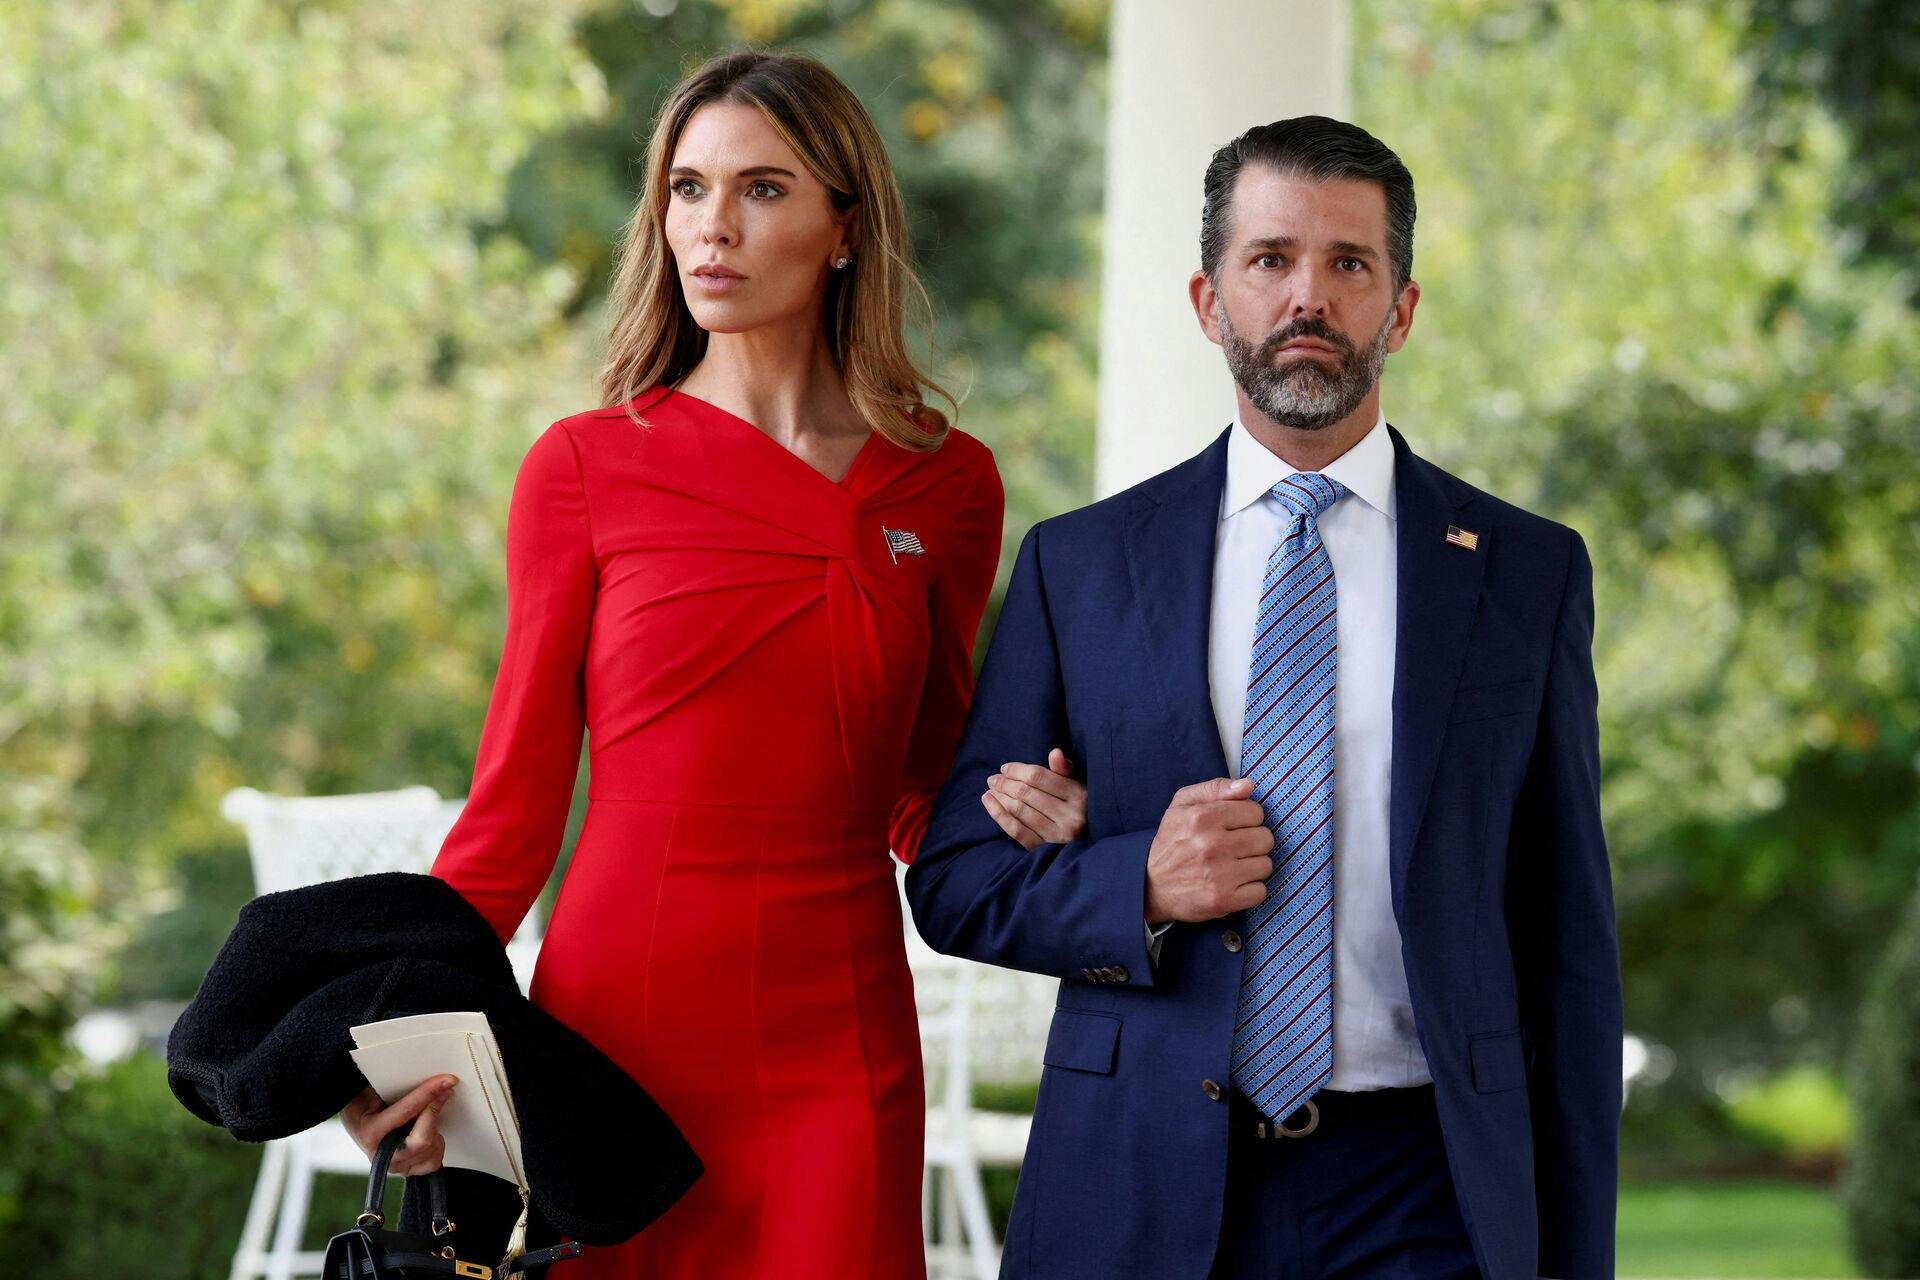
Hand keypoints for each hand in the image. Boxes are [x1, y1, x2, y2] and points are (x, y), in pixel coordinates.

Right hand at [339, 1075, 456, 1176]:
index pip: (406, 1111)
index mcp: (370, 1133)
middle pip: (422, 1140)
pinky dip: (436, 1145)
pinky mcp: (407, 1171)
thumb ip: (395, 1089)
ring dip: (435, 1128)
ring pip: (430, 1148)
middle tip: (443, 1091)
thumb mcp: (371, 1093)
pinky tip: (427, 1133)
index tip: (447, 1081)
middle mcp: (381, 1156)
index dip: (429, 1093)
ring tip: (425, 1116)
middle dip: (434, 1113)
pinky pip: (433, 1162)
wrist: (357, 1125)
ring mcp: (395, 1167)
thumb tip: (424, 1079)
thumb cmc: (364, 1107)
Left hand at [982, 748, 1086, 849]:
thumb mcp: (1075, 787)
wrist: (1082, 846)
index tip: (1004, 768)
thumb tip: (1055, 752)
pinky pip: (1016, 830)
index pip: (1039, 776)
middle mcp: (1071, 817)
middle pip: (1026, 793)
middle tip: (993, 779)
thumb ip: (1063, 769)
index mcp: (1079, 796)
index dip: (1017, 770)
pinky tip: (988, 801)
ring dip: (1000, 797)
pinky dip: (998, 814)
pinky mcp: (1044, 850)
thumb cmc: (1076, 809)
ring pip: (1019, 810)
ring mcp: (1058, 836)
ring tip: (991, 790)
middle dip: (1005, 783)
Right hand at [1142, 777, 1273, 923]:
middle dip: (1253, 842)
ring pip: (1265, 865)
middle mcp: (1212, 845)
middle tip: (1234, 848)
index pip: (1256, 812)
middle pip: (1265, 839)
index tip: (1233, 827)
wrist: (1150, 884)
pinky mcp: (1223, 900)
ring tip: (1232, 866)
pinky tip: (1233, 884)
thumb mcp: (1183, 804)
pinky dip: (1250, 890)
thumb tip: (1248, 785)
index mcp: (1203, 816)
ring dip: (1252, 866)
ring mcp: (1218, 875)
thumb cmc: (1172, 840)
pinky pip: (1260, 891)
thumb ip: (1216, 788)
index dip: (1246, 819)